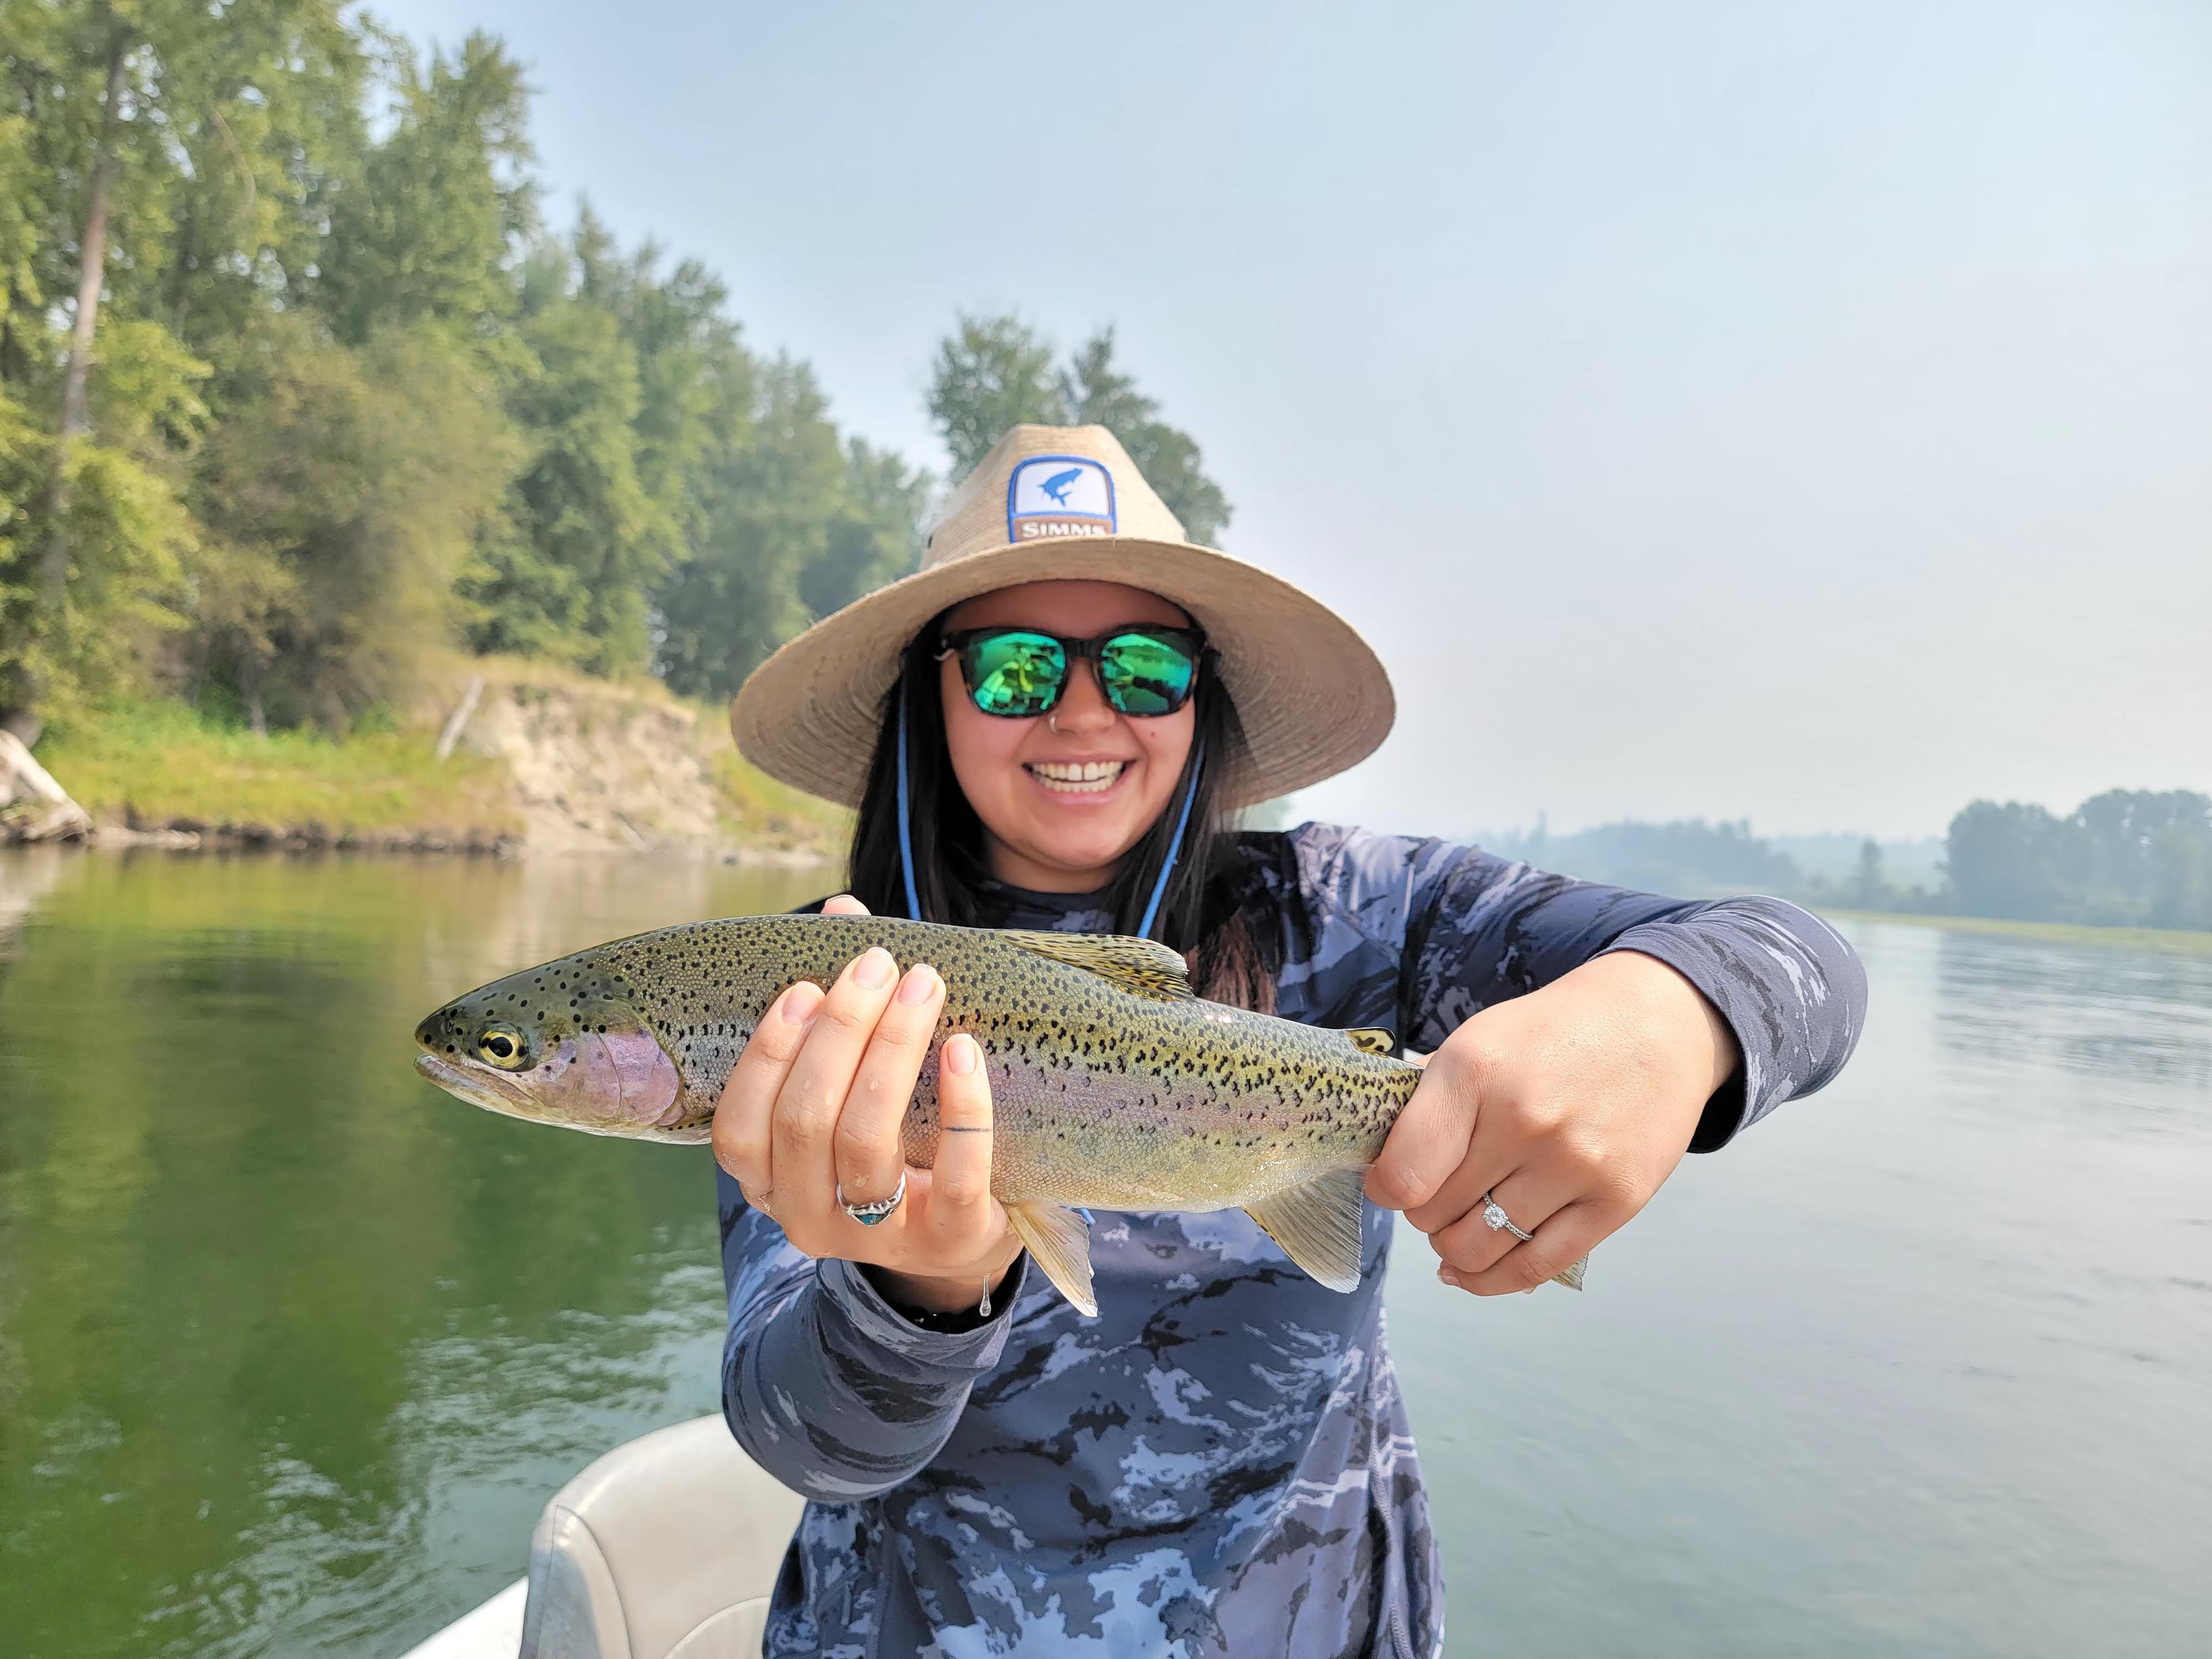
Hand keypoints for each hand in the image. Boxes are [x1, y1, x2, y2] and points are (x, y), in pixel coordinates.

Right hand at [712, 893, 1022, 1314]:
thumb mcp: (852, 1091)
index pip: (740, 1129)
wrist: (965, 1237)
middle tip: (878, 965)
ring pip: (867, 1142)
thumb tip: (841, 910)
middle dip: (842, 1032)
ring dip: (893, 1051)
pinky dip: (962, 1106)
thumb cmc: (894, 1143)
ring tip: (923, 985)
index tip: (806, 988)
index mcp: (772, 1183)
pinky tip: (963, 1047)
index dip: (768, 1056)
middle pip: (806, 1123)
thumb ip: (839, 1010)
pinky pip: (956, 1172)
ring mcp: (881, 1238)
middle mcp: (810, 1219)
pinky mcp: (952, 1239)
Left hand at [1365, 951, 1738, 1295]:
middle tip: (1435, 1198)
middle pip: (1437, 1214)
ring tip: (1457, 1229)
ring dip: (1454, 1249)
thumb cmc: (1552, 1036)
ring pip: (1480, 1248)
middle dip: (1425, 1214)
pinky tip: (1473, 1271)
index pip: (1405, 1172)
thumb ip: (1427, 1100)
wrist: (1655, 1024)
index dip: (1386, 1189)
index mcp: (1475, 1071)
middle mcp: (1524, 1119)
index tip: (1390, 1184)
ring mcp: (1574, 1164)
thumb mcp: (1477, 1041)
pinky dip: (1492, 1281)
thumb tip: (1381, 1164)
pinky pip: (1535, 1268)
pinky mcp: (1616, 1201)